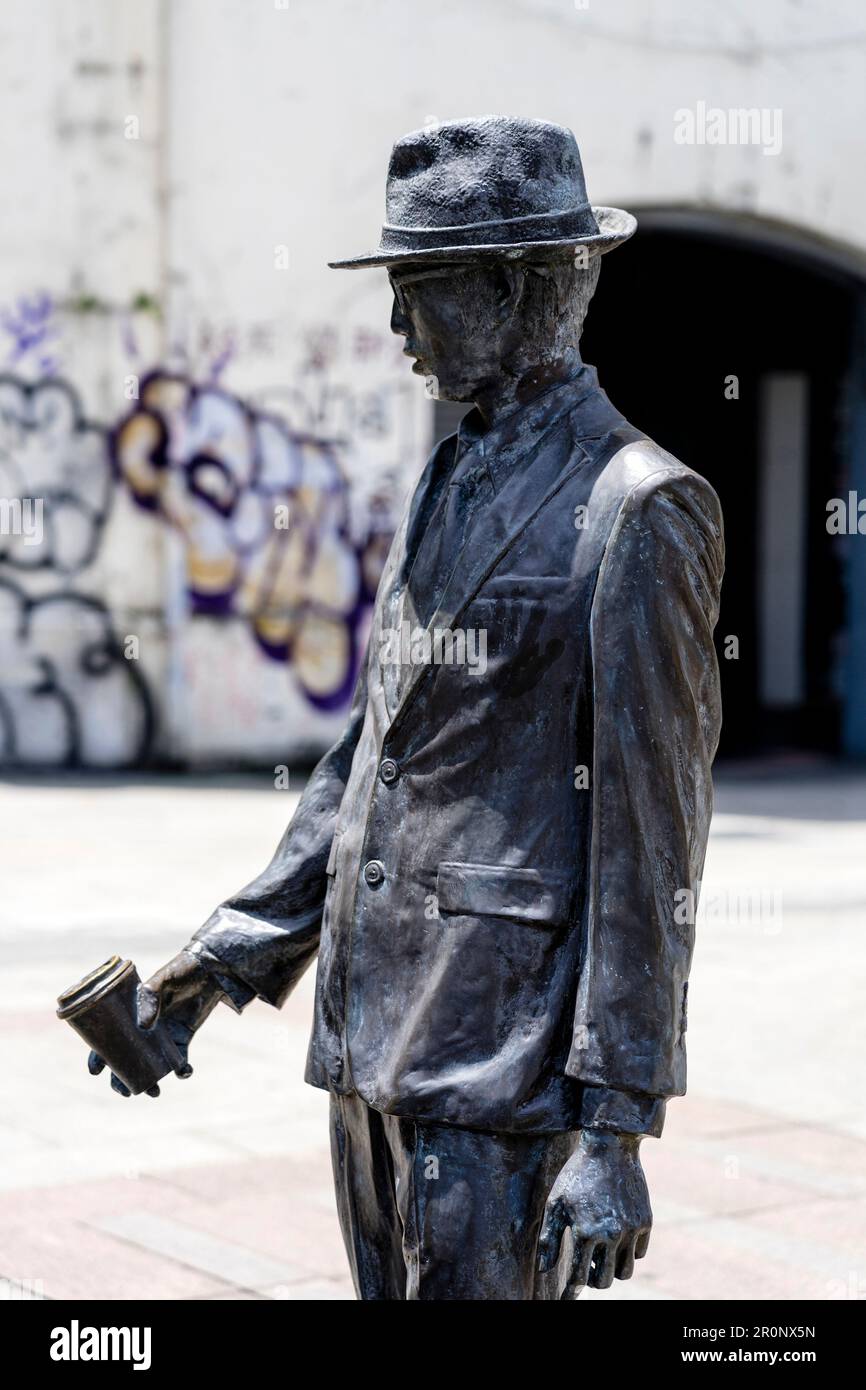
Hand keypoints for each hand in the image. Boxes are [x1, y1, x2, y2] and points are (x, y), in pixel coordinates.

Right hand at [88, 949, 223, 1098]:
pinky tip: (185, 1072)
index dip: (98, 1055)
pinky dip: (182, 1070)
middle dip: (122, 1079)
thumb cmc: (180, 970)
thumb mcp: (161, 980)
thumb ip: (150, 998)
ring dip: (150, 1082)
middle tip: (126, 1093)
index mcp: (129, 1013)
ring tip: (154, 1092)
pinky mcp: (181, 1039)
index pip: (107, 1037)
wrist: (210, 970)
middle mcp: (141, 1028)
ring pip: (149, 1065)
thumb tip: (143, 1026)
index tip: (95, 1072)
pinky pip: (178, 1061)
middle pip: (126, 1059)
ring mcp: (161, 1036)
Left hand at [538, 1129, 651, 1297]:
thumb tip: (544, 1268)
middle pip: (604, 1281)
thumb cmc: (576, 1174)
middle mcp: (611, 1234)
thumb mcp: (556, 1202)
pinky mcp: (645, 1222)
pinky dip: (627, 1253)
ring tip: (601, 1257)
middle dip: (592, 1280)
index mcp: (585, 1231)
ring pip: (625, 1272)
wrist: (610, 1146)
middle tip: (585, 1269)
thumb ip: (549, 1238)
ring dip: (612, 1270)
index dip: (570, 1291)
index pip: (578, 1278)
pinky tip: (616, 1240)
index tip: (565, 1297)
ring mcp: (631, 1229)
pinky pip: (638, 1253)